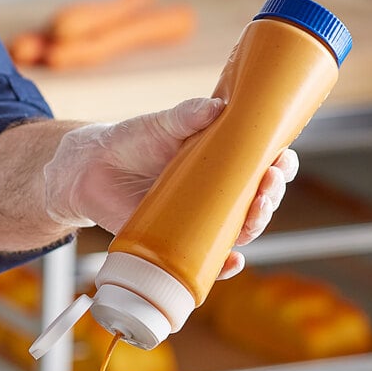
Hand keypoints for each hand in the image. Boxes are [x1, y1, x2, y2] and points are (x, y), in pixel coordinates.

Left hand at [44, 97, 297, 277]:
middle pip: (259, 199)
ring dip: (255, 225)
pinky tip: (233, 261)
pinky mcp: (180, 241)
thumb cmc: (131, 142)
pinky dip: (225, 264)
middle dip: (271, 196)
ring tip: (254, 214)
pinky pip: (209, 258)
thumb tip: (217, 106)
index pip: (263, 164)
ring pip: (241, 229)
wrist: (91, 170)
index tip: (281, 161)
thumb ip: (186, 116)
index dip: (280, 165)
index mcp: (222, 160)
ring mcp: (201, 218)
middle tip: (266, 188)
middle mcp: (218, 191)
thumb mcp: (160, 125)